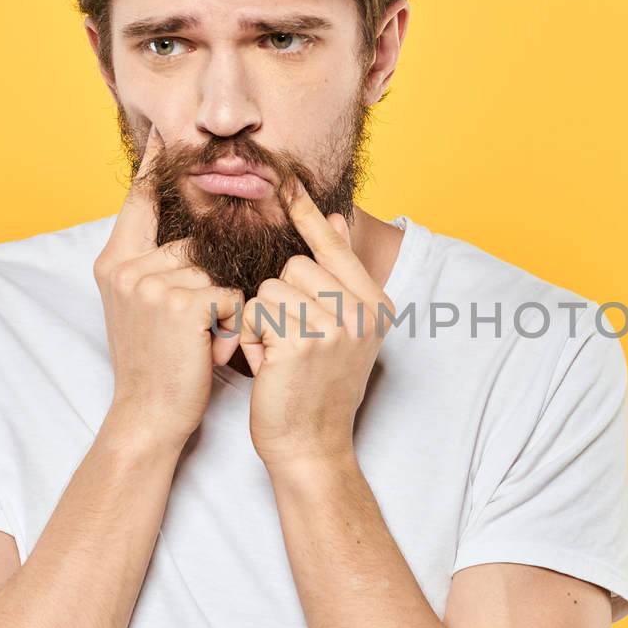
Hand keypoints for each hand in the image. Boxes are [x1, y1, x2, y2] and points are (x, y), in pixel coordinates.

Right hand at [93, 126, 243, 441]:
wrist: (148, 416)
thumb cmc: (157, 365)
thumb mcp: (142, 309)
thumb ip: (156, 268)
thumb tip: (193, 234)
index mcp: (115, 263)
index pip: (136, 202)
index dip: (152, 167)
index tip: (163, 131)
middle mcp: (127, 267)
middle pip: (194, 243)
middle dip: (208, 285)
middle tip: (186, 332)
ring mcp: (151, 283)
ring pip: (217, 271)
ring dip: (221, 309)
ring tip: (196, 342)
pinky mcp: (181, 303)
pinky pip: (231, 295)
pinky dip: (231, 325)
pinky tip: (207, 349)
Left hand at [240, 182, 393, 469]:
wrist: (311, 447)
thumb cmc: (315, 388)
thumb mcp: (338, 329)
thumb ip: (337, 275)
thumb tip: (337, 219)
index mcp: (376, 303)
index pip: (333, 245)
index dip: (307, 214)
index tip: (286, 181)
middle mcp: (363, 310)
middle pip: (295, 265)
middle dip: (277, 299)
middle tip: (289, 342)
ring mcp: (337, 324)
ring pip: (271, 287)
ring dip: (262, 320)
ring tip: (278, 355)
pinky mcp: (303, 340)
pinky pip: (257, 311)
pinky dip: (251, 337)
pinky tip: (268, 366)